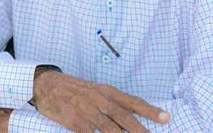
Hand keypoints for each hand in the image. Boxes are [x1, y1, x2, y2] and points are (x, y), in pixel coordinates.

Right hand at [32, 70, 169, 131]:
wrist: (46, 84)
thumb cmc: (74, 89)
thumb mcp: (95, 90)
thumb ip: (113, 103)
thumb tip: (131, 117)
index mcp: (106, 91)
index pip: (132, 102)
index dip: (150, 110)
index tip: (166, 118)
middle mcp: (99, 99)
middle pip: (125, 118)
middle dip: (141, 131)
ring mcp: (86, 110)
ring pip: (110, 129)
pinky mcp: (73, 120)